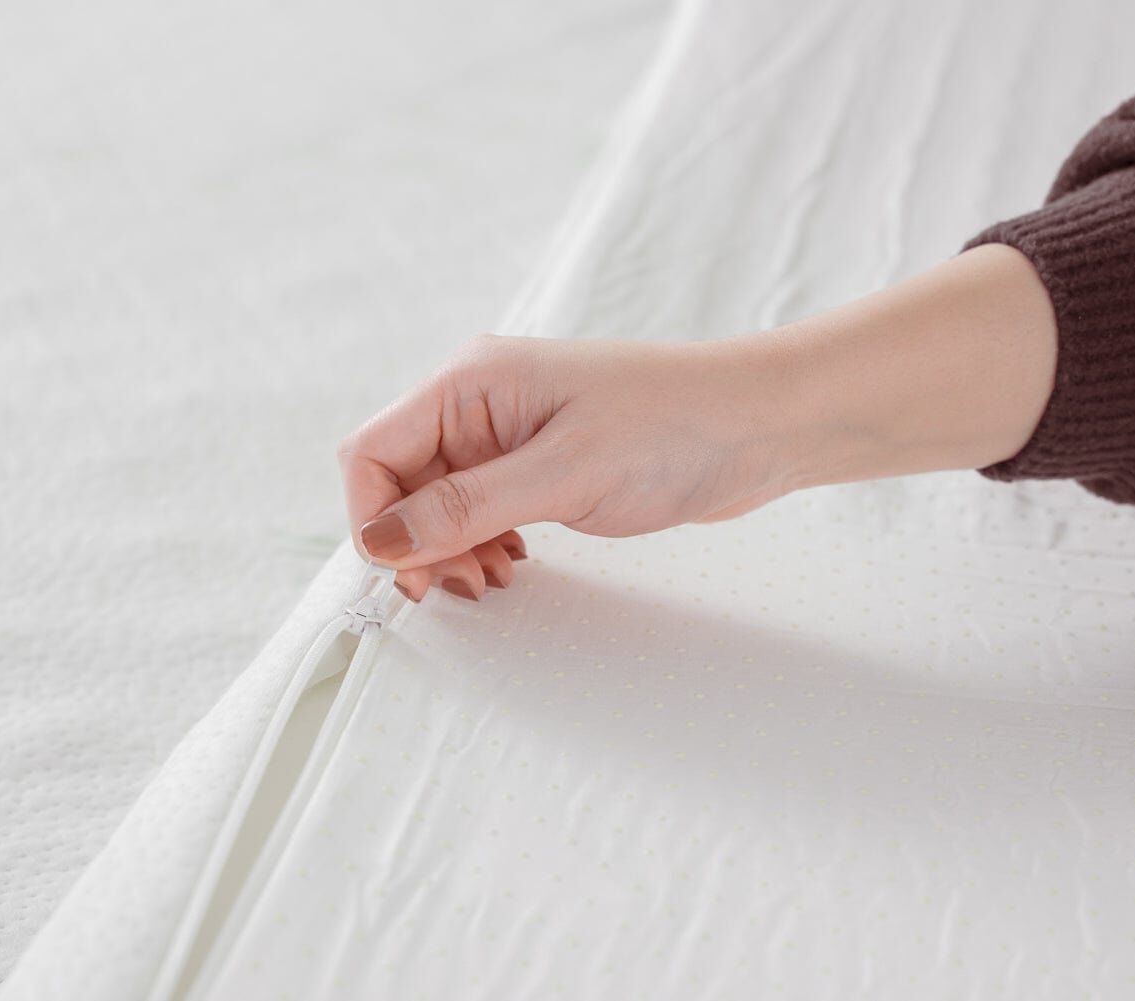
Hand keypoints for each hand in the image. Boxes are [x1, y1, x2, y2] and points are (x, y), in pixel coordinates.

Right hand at [338, 334, 807, 600]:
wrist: (762, 424)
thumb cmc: (674, 426)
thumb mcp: (563, 472)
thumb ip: (466, 507)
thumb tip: (381, 540)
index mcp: (471, 383)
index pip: (372, 450)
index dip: (372, 516)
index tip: (403, 572)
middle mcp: (480, 404)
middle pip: (401, 481)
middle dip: (415, 542)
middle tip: (453, 591)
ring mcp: (510, 434)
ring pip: (439, 502)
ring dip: (449, 550)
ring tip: (491, 582)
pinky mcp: (540, 463)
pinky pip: (481, 509)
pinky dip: (482, 543)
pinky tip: (511, 565)